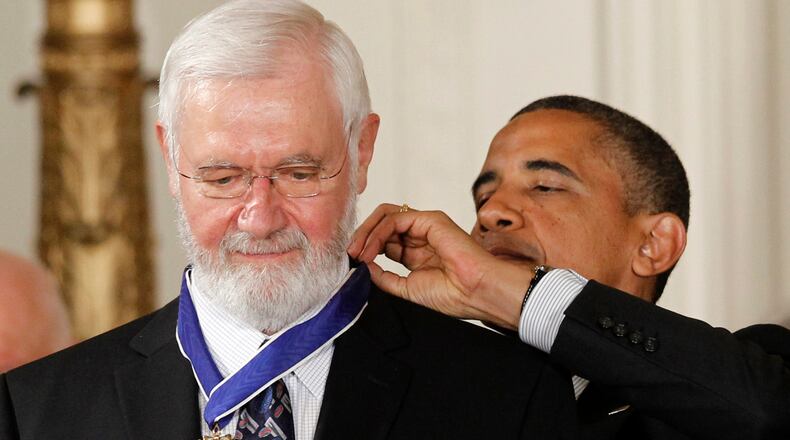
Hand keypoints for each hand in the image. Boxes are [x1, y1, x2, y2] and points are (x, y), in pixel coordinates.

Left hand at [348, 203, 532, 329]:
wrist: (475, 293)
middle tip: (351, 254)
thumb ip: (384, 276)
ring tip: (358, 252)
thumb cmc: (452, 295)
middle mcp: (420, 236)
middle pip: (382, 225)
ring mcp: (426, 226)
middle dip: (362, 237)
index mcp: (417, 253)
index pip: (384, 241)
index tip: (353, 263)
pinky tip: (371, 249)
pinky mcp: (430, 219)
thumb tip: (363, 265)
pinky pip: (394, 219)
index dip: (366, 248)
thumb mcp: (406, 288)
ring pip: (385, 216)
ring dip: (366, 233)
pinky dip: (377, 232)